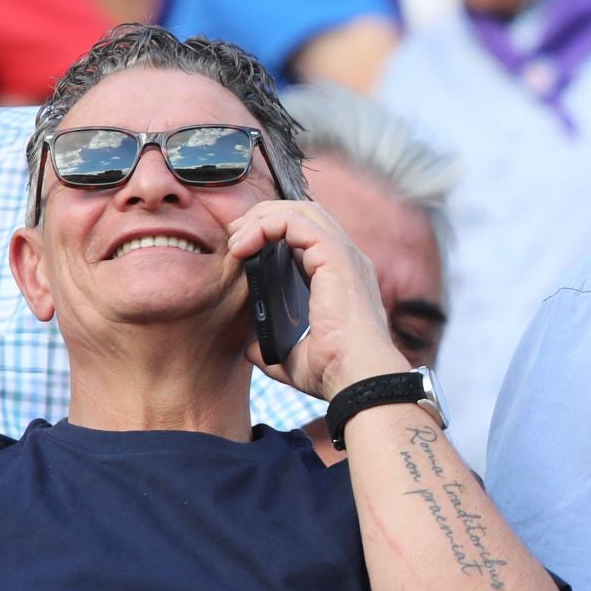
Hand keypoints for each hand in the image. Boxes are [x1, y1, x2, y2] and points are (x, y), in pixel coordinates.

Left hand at [225, 200, 407, 400]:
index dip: (272, 233)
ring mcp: (344, 255)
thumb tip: (252, 348)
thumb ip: (273, 347)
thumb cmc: (334, 373)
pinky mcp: (335, 256)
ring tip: (236, 239)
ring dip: (262, 218)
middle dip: (264, 217)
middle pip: (304, 213)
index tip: (241, 251)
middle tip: (234, 238)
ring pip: (300, 210)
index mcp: (341, 278)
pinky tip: (243, 246)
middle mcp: (347, 260)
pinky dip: (265, 226)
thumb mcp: (294, 359)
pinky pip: (296, 222)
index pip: (307, 236)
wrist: (357, 381)